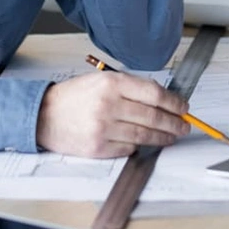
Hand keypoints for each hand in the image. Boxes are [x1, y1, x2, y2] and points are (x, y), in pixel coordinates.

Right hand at [35, 70, 190, 157]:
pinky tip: (143, 143)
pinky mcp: (98, 147)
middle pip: (153, 117)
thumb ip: (129, 88)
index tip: (184, 108)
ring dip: (162, 138)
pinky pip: (128, 149)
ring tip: (170, 137)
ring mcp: (103, 128)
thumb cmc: (73, 97)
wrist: (43, 115)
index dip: (174, 103)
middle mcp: (109, 104)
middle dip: (174, 123)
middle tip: (184, 126)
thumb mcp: (101, 80)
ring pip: (144, 135)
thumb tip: (161, 100)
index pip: (154, 94)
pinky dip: (138, 146)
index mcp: (112, 83)